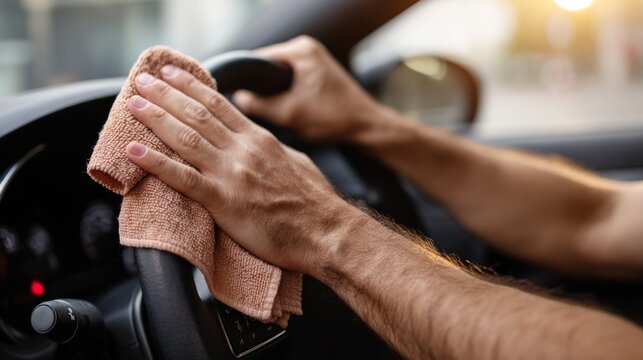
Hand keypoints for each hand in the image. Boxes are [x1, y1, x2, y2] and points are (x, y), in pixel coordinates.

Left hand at [124, 66, 353, 274]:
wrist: (326, 231)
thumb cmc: (314, 202)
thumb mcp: (296, 162)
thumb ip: (271, 150)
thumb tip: (260, 142)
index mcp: (259, 139)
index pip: (219, 105)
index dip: (192, 87)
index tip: (172, 74)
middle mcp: (243, 150)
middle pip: (197, 114)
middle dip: (165, 94)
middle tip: (142, 81)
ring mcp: (232, 174)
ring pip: (186, 138)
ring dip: (156, 118)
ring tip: (133, 105)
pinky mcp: (224, 201)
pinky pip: (183, 178)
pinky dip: (156, 163)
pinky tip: (134, 152)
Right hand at [233, 36, 380, 141]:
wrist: (366, 127)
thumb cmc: (336, 118)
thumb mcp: (291, 114)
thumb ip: (260, 105)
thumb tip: (238, 99)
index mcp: (301, 50)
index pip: (258, 60)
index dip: (248, 82)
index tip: (241, 101)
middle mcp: (307, 49)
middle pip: (268, 69)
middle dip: (263, 90)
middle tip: (263, 111)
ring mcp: (313, 60)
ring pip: (279, 79)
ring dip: (276, 96)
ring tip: (279, 113)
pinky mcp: (317, 74)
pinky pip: (291, 83)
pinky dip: (287, 97)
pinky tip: (290, 112)